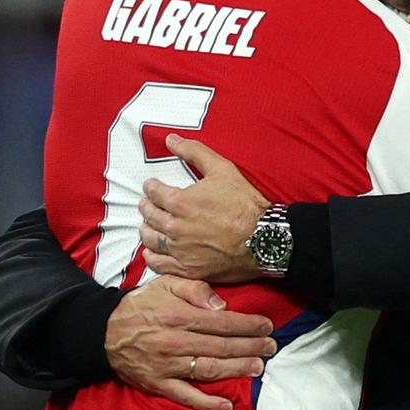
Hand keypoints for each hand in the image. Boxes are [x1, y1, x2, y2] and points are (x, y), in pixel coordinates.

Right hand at [105, 275, 275, 409]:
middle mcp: (176, 342)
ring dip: (237, 370)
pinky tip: (226, 405)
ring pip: (210, 369)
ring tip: (258, 367)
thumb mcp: (166, 284)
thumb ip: (196, 289)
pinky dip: (207, 402)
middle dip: (250, 347)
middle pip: (222, 346)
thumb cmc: (141, 305)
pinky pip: (186, 395)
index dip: (248, 325)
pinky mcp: (159, 383)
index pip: (223, 322)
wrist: (105, 331)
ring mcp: (168, 365)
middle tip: (271, 346)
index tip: (267, 325)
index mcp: (180, 315)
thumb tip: (222, 305)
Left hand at [139, 134, 269, 282]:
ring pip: (150, 240)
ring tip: (148, 225)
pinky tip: (152, 252)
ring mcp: (180, 250)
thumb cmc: (244, 203)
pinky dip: (151, 257)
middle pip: (149, 216)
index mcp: (180, 202)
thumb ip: (194, 152)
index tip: (151, 186)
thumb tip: (171, 140)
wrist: (263, 238)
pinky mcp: (188, 269)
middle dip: (146, 207)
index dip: (150, 187)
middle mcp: (175, 227)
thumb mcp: (222, 169)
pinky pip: (159, 264)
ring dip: (146, 230)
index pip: (153, 193)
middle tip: (147, 204)